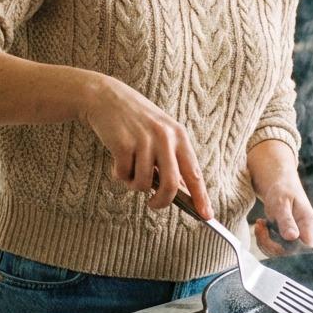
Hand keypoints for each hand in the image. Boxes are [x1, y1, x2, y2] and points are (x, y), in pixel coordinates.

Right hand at [80, 74, 212, 217]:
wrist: (105, 97)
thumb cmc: (135, 119)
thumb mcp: (160, 132)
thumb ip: (171, 158)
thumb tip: (180, 191)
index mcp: (179, 135)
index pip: (194, 173)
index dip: (201, 197)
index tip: (207, 215)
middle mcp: (165, 137)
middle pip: (171, 185)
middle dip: (161, 201)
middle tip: (153, 204)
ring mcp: (144, 140)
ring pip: (142, 184)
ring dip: (133, 183)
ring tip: (128, 168)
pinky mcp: (123, 145)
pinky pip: (123, 175)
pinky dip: (119, 174)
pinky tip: (117, 159)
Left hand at [252, 173, 312, 254]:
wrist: (281, 186)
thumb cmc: (283, 191)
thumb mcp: (281, 203)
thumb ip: (286, 220)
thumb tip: (292, 237)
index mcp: (311, 225)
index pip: (304, 249)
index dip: (286, 249)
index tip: (269, 234)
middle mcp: (309, 235)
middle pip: (291, 254)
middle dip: (270, 243)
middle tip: (261, 225)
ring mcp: (301, 239)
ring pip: (281, 254)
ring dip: (266, 241)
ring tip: (261, 223)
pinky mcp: (291, 242)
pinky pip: (277, 250)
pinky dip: (266, 241)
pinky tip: (263, 227)